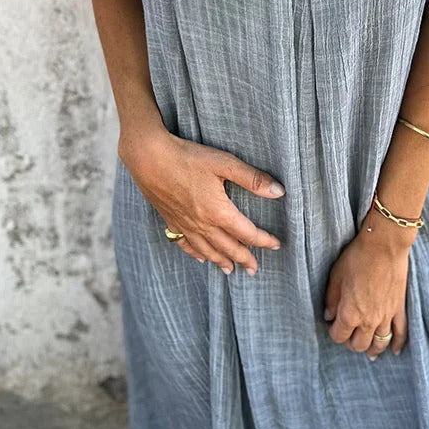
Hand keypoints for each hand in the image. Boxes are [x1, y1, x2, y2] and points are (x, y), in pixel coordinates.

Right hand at [118, 124, 284, 275]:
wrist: (149, 158)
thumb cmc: (188, 157)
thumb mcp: (224, 163)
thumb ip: (252, 178)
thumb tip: (279, 192)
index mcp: (218, 212)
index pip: (247, 232)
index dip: (263, 240)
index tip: (276, 244)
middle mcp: (202, 224)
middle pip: (228, 247)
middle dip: (244, 258)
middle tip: (255, 269)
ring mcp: (184, 224)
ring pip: (207, 250)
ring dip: (221, 261)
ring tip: (231, 270)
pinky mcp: (170, 219)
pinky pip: (185, 244)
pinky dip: (196, 253)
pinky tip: (201, 257)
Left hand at [323, 217, 414, 359]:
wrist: (384, 245)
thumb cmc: (357, 257)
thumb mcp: (336, 276)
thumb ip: (331, 299)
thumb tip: (328, 315)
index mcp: (350, 314)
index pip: (339, 336)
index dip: (334, 332)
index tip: (333, 324)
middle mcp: (369, 321)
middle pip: (359, 344)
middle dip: (351, 342)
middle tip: (349, 333)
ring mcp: (387, 316)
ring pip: (380, 343)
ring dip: (373, 348)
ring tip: (369, 351)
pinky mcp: (399, 308)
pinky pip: (401, 333)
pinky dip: (399, 344)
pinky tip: (396, 351)